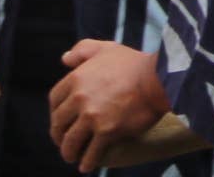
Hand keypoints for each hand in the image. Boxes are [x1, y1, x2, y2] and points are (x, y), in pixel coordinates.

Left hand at [50, 41, 170, 172]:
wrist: (159, 78)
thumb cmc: (134, 63)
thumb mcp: (107, 48)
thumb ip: (83, 49)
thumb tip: (65, 59)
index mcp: (76, 79)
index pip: (54, 100)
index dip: (55, 112)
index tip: (61, 120)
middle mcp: (79, 99)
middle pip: (58, 124)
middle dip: (58, 136)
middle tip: (64, 142)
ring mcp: (92, 117)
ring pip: (71, 142)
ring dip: (69, 152)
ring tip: (73, 157)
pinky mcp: (107, 132)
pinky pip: (91, 152)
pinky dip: (87, 162)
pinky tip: (87, 166)